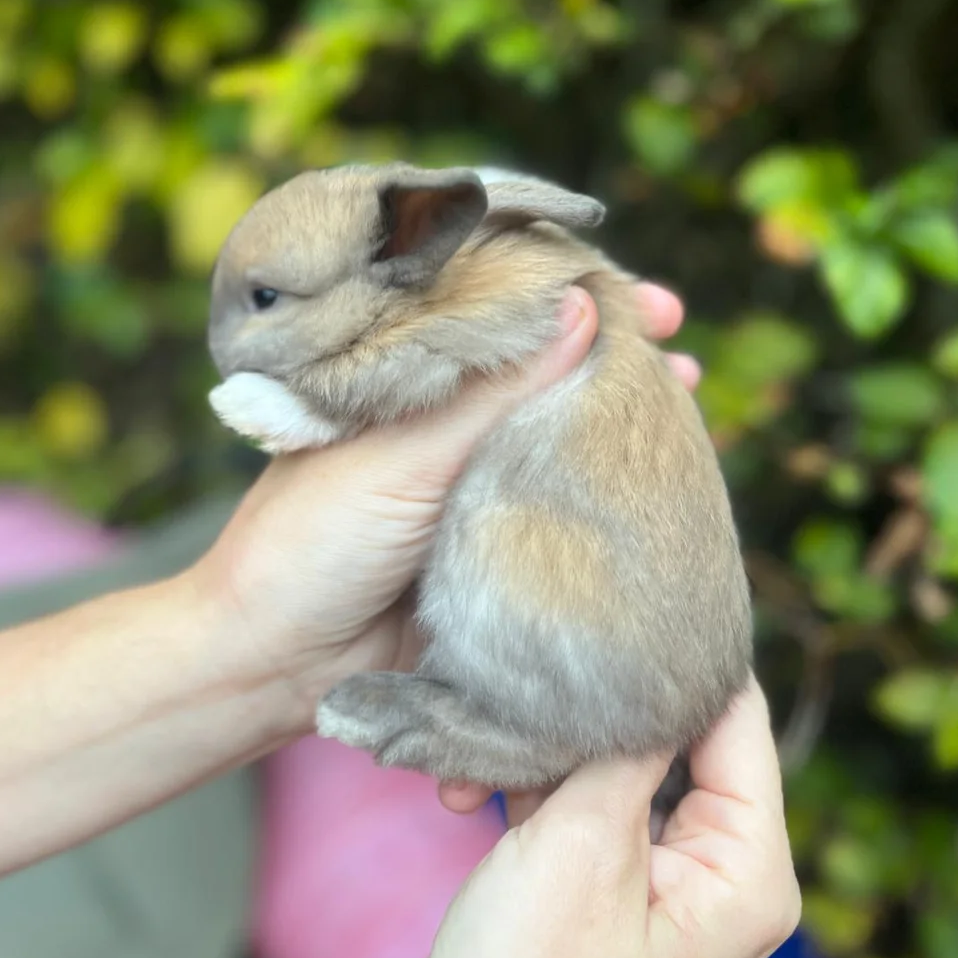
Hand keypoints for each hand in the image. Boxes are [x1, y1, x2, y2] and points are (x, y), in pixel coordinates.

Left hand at [193, 284, 699, 728]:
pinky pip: (557, 503)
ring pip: (556, 430)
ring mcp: (468, 479)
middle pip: (540, 365)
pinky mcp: (487, 542)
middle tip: (674, 327)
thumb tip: (583, 308)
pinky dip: (603, 483)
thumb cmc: (312, 540)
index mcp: (408, 376)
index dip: (570, 294)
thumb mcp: (404, 455)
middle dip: (610, 347)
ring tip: (685, 383)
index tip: (639, 293)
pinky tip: (652, 471)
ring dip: (615, 410)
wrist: (272, 663)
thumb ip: (493, 393)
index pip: (501, 314)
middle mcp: (443, 419)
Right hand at [350, 678, 799, 957]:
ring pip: (613, 767)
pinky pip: (574, 805)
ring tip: (496, 723)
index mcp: (746, 874)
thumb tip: (654, 660)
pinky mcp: (589, 889)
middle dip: (606, 705)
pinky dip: (528, 786)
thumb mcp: (583, 847)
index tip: (639, 594)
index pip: (738, 724)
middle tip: (552, 653)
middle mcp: (712, 877)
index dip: (692, 657)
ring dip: (552, 747)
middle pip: (676, 741)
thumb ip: (627, 745)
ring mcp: (649, 884)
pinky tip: (469, 775)